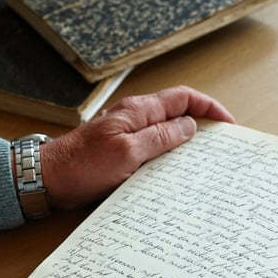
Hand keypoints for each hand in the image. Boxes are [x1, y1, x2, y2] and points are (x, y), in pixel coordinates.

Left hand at [40, 85, 233, 209]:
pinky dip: (167, 161)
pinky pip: (152, 153)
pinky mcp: (121, 155)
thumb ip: (160, 137)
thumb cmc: (81, 165)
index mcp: (138, 111)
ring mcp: (127, 137)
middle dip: (202, 128)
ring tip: (204, 166)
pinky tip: (174, 178)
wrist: (48, 180)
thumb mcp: (127, 152)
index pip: (183, 98)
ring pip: (166, 136)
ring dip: (185, 148)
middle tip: (222, 148)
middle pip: (177, 115)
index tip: (228, 125)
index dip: (209, 108)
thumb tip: (190, 127)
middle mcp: (135, 120)